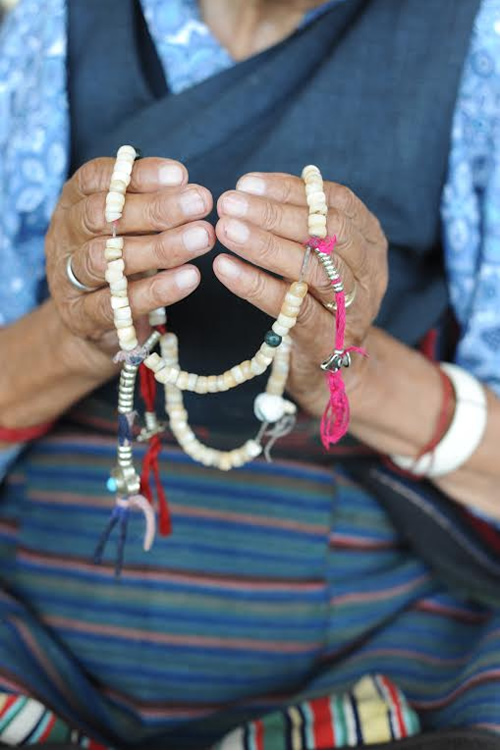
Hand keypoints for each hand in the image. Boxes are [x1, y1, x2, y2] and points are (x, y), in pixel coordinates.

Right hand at [45, 156, 214, 373]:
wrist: (87, 321)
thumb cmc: (117, 259)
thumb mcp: (127, 227)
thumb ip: (149, 205)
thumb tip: (189, 189)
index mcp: (72, 204)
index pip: (96, 179)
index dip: (137, 174)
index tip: (180, 175)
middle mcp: (65, 237)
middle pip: (101, 216)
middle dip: (155, 208)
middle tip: (200, 202)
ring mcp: (68, 278)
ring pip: (107, 260)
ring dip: (159, 247)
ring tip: (201, 237)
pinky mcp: (83, 316)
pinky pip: (121, 302)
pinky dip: (157, 289)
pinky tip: (189, 277)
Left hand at [214, 172, 387, 415]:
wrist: (330, 368)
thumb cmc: (316, 301)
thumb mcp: (317, 258)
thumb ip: (299, 225)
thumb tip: (251, 189)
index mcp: (370, 243)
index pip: (337, 202)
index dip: (291, 190)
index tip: (246, 183)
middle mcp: (370, 274)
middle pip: (328, 233)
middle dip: (274, 214)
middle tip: (228, 203)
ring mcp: (352, 310)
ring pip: (312, 269)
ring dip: (264, 245)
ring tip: (224, 230)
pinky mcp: (326, 340)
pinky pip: (291, 307)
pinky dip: (256, 285)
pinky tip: (225, 268)